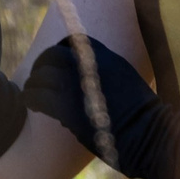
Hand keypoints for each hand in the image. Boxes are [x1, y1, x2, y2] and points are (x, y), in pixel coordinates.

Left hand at [25, 37, 179, 178]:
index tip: (53, 63)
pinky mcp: (69, 109)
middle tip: (37, 78)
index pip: (72, 42)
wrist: (149, 136)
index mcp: (106, 58)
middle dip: (40, 65)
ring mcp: (79, 87)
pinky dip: (30, 98)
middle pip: (52, 55)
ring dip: (33, 84)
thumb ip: (106, 72)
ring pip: (41, 75)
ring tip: (30, 93)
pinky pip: (39, 96)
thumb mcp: (127, 80)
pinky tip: (31, 104)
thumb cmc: (142, 115)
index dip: (58, 51)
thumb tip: (86, 75)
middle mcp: (91, 67)